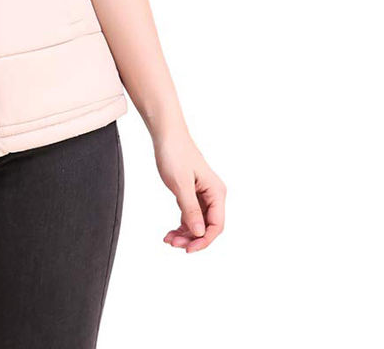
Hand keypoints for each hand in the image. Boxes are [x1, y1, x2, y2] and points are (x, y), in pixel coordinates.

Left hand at [153, 128, 225, 252]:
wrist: (166, 134)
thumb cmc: (175, 153)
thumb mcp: (181, 184)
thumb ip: (190, 209)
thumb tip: (200, 233)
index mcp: (216, 192)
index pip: (216, 225)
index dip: (204, 240)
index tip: (188, 249)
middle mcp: (213, 194)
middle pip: (207, 226)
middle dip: (192, 238)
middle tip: (174, 244)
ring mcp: (202, 194)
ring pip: (198, 222)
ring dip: (185, 234)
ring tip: (169, 239)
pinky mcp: (192, 192)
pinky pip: (190, 215)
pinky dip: (182, 224)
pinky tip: (171, 232)